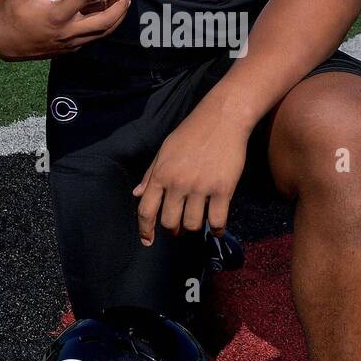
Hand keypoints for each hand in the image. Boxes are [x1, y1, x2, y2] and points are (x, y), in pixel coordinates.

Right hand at [0, 0, 130, 59]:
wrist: (7, 42)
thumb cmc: (14, 11)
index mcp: (57, 16)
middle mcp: (67, 32)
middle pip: (104, 22)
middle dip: (119, 8)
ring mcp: (71, 43)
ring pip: (102, 33)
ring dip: (117, 19)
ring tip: (124, 4)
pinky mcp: (71, 49)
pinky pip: (93, 38)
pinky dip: (104, 27)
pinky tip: (108, 15)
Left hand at [133, 103, 250, 246]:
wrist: (223, 118)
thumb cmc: (192, 132)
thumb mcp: (165, 150)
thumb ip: (151, 174)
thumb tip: (138, 194)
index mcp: (161, 173)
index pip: (146, 210)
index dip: (145, 230)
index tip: (147, 241)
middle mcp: (178, 183)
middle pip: (170, 222)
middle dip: (173, 229)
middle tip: (179, 227)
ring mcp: (201, 187)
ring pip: (193, 224)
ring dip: (194, 227)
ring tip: (198, 221)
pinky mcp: (223, 189)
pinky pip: (217, 220)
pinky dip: (217, 229)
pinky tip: (217, 228)